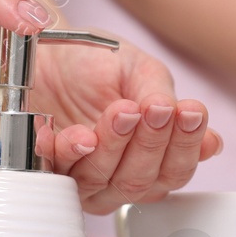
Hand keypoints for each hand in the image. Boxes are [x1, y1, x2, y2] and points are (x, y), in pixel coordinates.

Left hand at [31, 35, 221, 213]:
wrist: (47, 54)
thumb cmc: (95, 65)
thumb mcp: (137, 69)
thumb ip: (159, 94)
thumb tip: (183, 114)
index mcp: (156, 154)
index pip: (178, 167)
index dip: (187, 144)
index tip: (188, 112)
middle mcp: (126, 173)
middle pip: (145, 181)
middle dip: (151, 142)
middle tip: (153, 108)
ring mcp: (90, 179)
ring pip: (107, 181)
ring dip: (114, 144)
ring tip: (118, 111)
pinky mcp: (54, 174)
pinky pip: (62, 175)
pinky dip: (70, 150)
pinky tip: (75, 131)